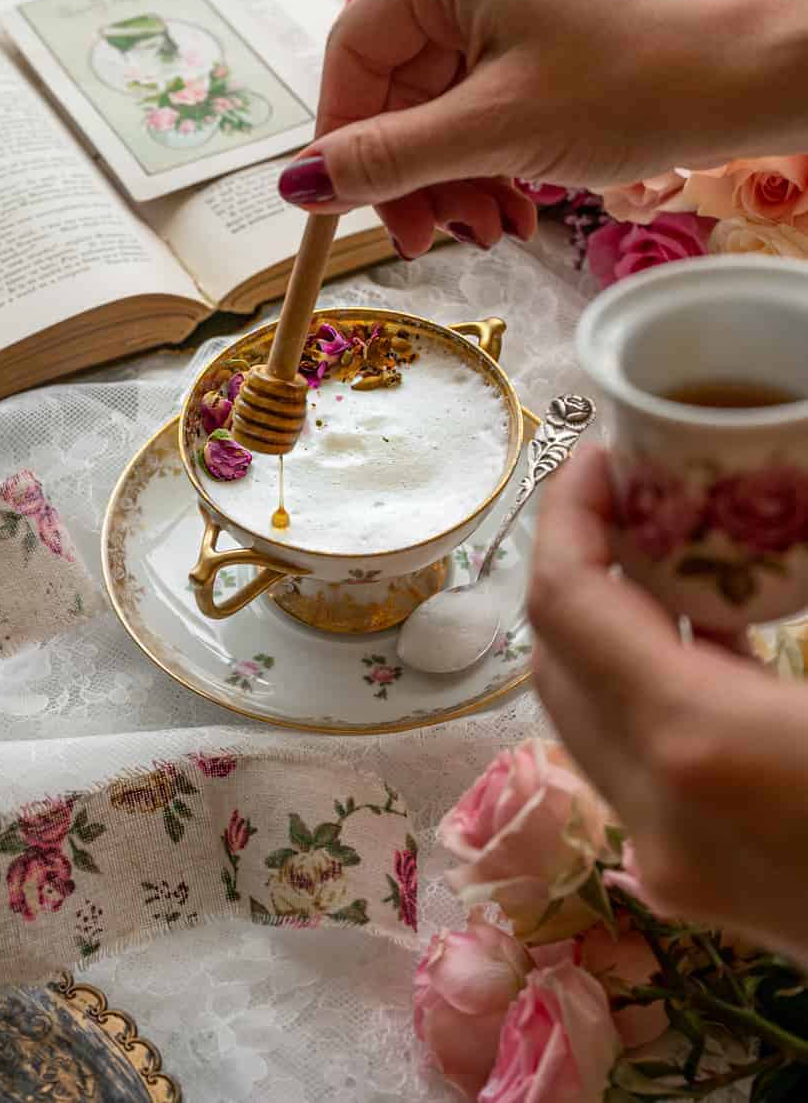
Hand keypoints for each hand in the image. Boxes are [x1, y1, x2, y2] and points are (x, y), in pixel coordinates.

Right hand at [280, 0, 801, 256]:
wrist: (749, 83)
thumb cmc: (633, 85)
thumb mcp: (492, 131)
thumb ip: (388, 160)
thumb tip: (297, 188)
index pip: (357, 50)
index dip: (344, 137)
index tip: (350, 207)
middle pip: (400, 87)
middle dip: (415, 174)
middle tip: (431, 240)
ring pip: (442, 107)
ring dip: (453, 180)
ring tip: (488, 232)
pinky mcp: (542, 36)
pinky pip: (483, 105)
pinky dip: (487, 163)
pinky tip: (511, 211)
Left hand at [528, 444, 807, 963]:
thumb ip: (802, 571)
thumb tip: (799, 485)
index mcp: (699, 742)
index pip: (568, 600)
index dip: (570, 513)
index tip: (602, 456)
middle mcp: (655, 809)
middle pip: (559, 655)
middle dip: (580, 563)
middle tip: (632, 497)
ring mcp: (667, 860)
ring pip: (586, 715)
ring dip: (610, 628)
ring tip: (669, 556)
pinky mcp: (697, 885)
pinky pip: (634, 763)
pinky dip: (648, 691)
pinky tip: (714, 642)